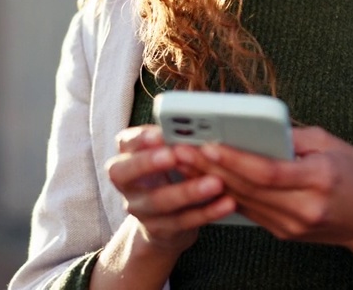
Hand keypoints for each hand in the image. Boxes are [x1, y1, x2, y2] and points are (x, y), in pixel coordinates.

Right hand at [105, 125, 237, 254]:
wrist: (165, 225)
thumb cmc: (171, 177)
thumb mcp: (168, 156)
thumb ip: (178, 141)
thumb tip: (206, 123)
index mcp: (128, 157)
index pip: (125, 144)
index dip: (140, 139)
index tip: (160, 133)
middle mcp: (127, 184)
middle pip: (124, 173)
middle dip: (148, 163)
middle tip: (175, 154)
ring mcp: (140, 210)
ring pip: (159, 201)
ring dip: (189, 191)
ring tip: (216, 182)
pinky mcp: (159, 230)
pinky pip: (183, 222)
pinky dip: (208, 212)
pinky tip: (228, 203)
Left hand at [172, 126, 352, 247]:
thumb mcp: (333, 145)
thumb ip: (294, 137)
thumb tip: (257, 128)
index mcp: (319, 179)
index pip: (268, 171)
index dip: (235, 158)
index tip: (208, 143)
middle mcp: (303, 207)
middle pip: (248, 187)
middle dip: (210, 166)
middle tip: (180, 148)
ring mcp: (292, 224)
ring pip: (243, 200)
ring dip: (210, 180)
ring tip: (184, 160)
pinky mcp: (284, 232)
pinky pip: (250, 210)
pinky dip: (227, 191)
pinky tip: (206, 177)